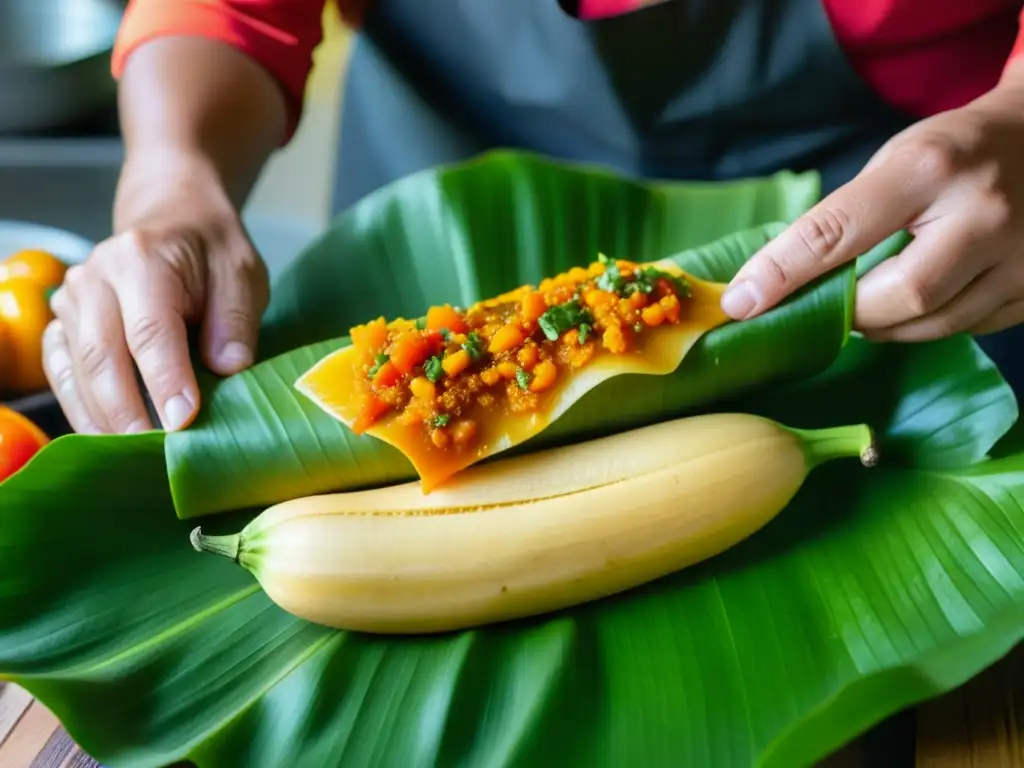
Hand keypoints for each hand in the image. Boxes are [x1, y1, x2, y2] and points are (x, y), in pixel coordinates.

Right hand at [45, 164, 268, 434]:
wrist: (172, 220)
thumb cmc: (210, 251)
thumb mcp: (241, 273)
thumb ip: (235, 320)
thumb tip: (229, 370)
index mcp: (142, 259)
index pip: (150, 330)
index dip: (165, 380)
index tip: (183, 421)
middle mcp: (96, 279)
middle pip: (103, 356)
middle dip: (129, 412)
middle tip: (158, 454)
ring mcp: (71, 303)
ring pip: (76, 371)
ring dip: (103, 420)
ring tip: (135, 458)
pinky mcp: (63, 325)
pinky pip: (62, 374)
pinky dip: (82, 410)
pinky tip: (107, 438)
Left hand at [720, 62, 1023, 341]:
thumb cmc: (956, 150)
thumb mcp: (897, 159)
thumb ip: (844, 218)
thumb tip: (778, 282)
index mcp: (931, 169)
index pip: (839, 232)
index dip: (784, 272)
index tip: (741, 301)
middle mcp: (984, 214)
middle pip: (900, 296)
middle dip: (850, 310)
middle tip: (829, 302)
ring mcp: (1022, 257)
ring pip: (932, 325)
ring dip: (885, 325)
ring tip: (870, 302)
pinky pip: (965, 329)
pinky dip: (926, 325)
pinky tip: (917, 301)